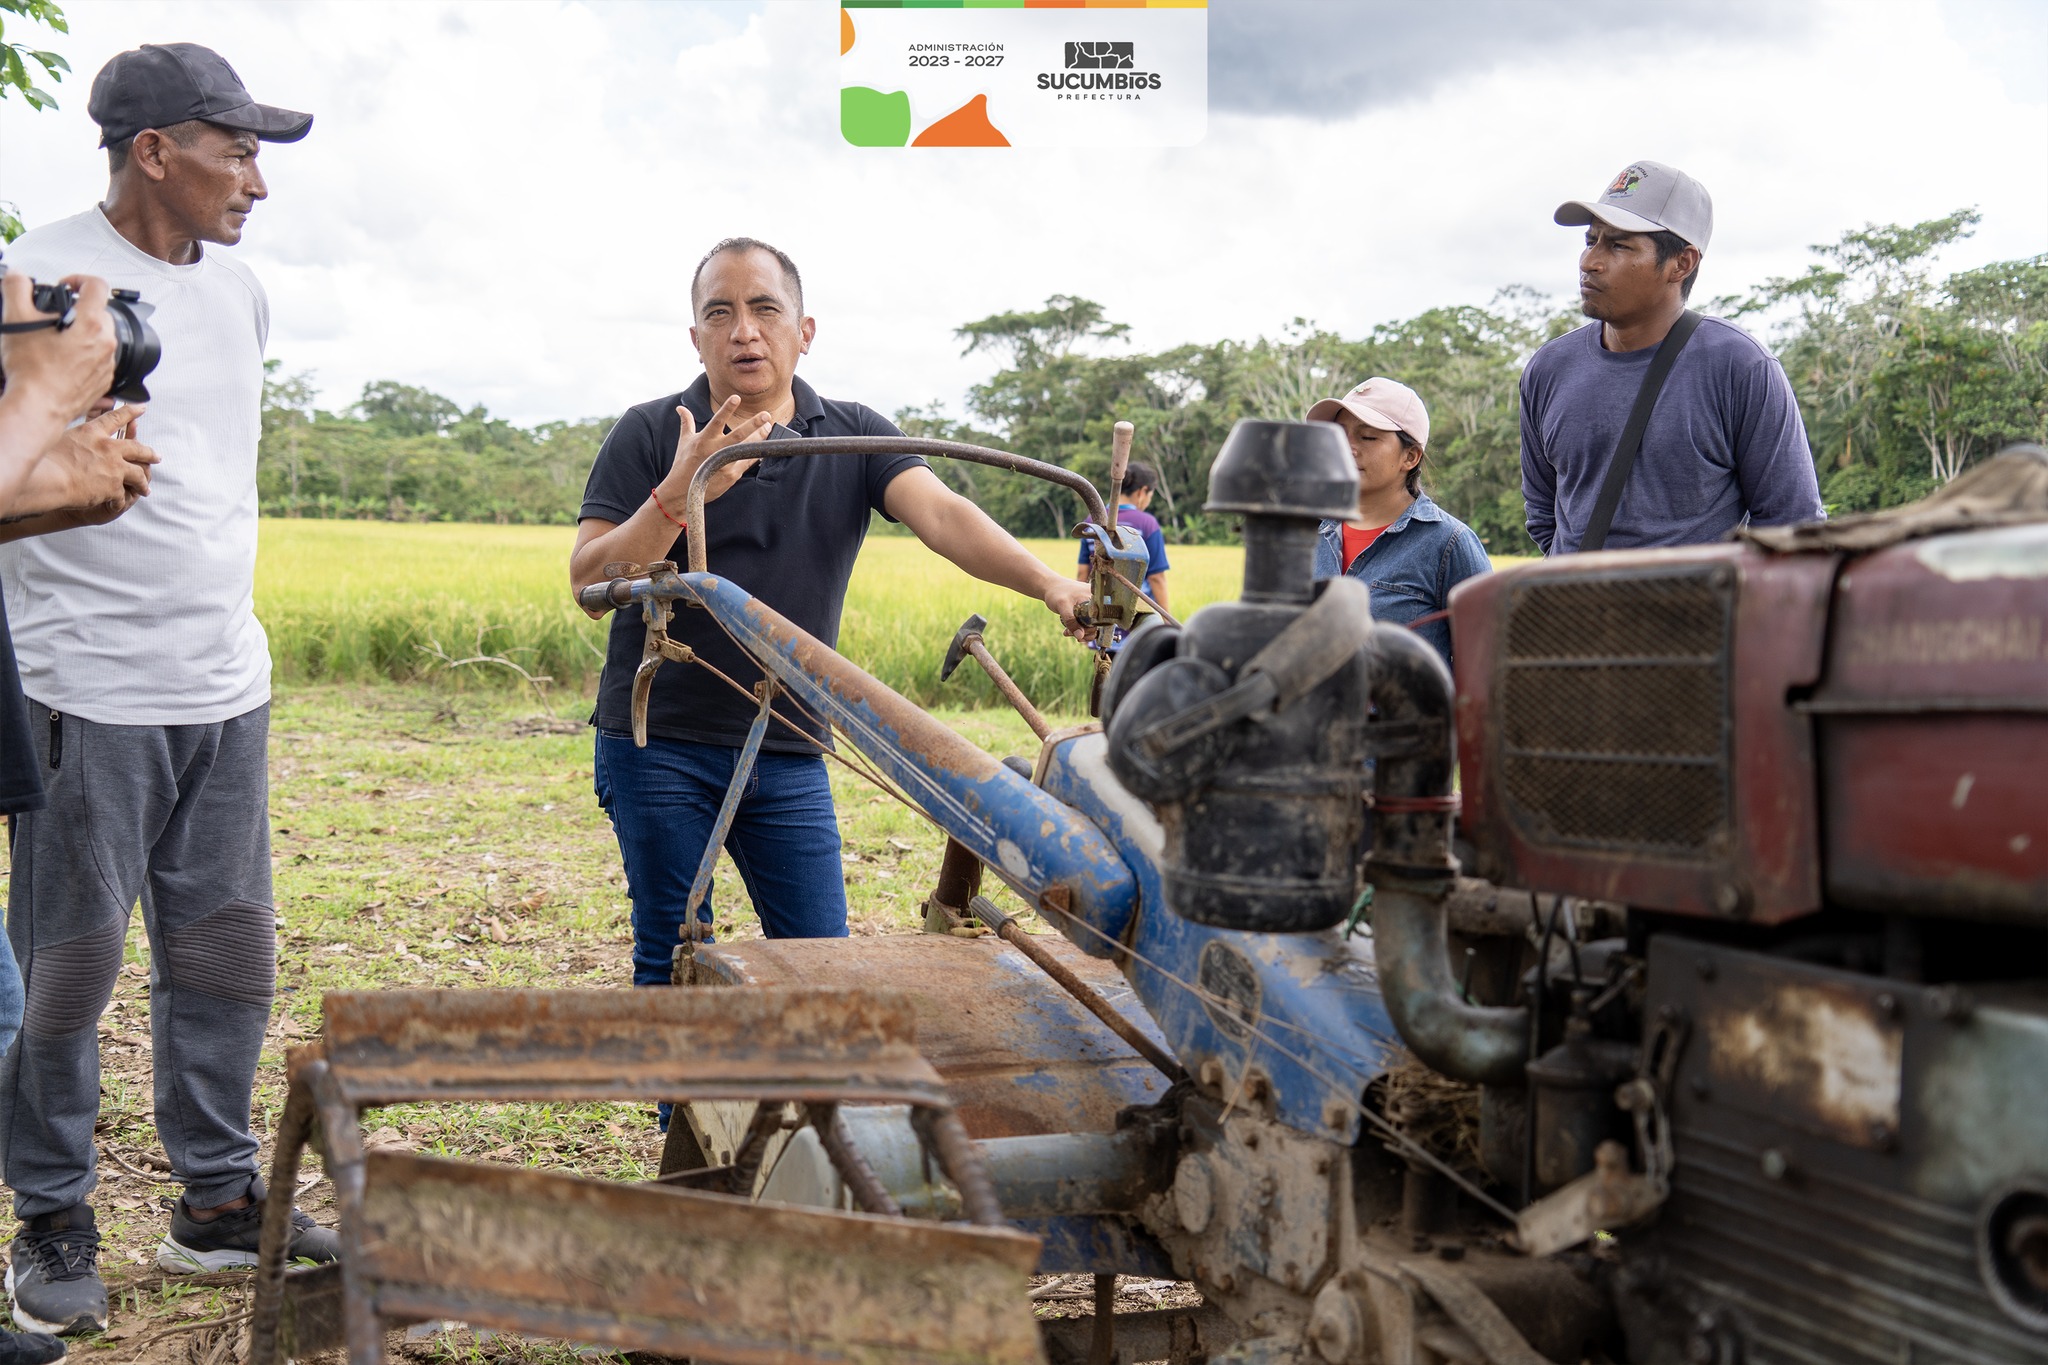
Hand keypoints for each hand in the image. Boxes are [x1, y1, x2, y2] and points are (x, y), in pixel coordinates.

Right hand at [0, 273, 116, 422]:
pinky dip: (85, 354)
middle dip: (79, 309)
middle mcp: (106, 343)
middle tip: (56, 316)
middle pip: (100, 312)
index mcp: (91, 324)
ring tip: (58, 340)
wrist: (37, 407)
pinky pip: (100, 359)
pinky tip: (64, 359)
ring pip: (101, 337)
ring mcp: (107, 364)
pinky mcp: (104, 381)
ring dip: (83, 332)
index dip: (80, 279)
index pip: (98, 286)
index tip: (67, 286)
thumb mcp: (16, 319)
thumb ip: (16, 289)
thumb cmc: (31, 370)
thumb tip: (17, 276)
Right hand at [47, 405, 156, 522]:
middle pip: (138, 448)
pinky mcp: (114, 486)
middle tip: (157, 457)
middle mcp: (108, 447)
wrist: (46, 479)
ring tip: (145, 489)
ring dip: (143, 483)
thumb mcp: (59, 438)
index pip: (117, 417)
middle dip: (149, 453)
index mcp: (93, 432)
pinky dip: (120, 500)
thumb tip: (78, 431)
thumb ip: (77, 436)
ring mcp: (114, 467)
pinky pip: (123, 494)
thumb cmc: (45, 460)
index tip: (142, 408)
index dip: (131, 412)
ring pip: (138, 474)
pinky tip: (118, 504)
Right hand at [656, 394, 773, 514]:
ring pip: (746, 449)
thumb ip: (686, 423)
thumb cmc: (683, 464)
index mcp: (704, 440)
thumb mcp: (684, 442)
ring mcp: (725, 464)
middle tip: (766, 415)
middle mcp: (715, 451)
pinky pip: (747, 462)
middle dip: (753, 425)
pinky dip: (756, 454)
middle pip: (738, 436)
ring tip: (769, 427)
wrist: (683, 491)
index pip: (717, 421)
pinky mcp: (731, 475)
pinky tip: (765, 446)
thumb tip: (680, 408)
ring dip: (759, 438)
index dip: (727, 409)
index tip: (736, 397)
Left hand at [1044, 577, 1095, 640]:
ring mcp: (1093, 606)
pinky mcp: (1087, 609)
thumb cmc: (1057, 593)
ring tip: (1067, 632)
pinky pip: (1087, 622)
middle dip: (1083, 632)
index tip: (1079, 635)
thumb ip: (1071, 621)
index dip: (1091, 630)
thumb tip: (1080, 636)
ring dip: (1080, 632)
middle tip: (1069, 633)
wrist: (1050, 586)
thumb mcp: (1063, 606)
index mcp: (1096, 598)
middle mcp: (1097, 602)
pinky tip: (1068, 630)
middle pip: (1097, 624)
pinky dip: (1079, 628)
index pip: (1100, 620)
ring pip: (1092, 625)